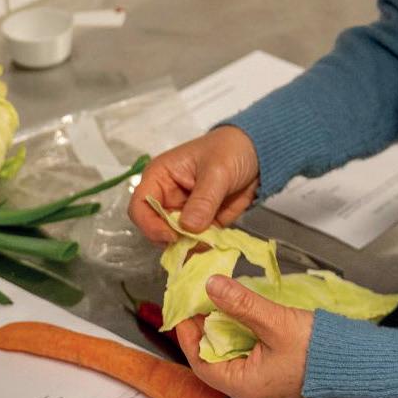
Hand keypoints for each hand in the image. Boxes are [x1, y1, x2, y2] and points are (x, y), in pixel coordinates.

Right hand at [128, 126, 259, 244]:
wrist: (257, 153)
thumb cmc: (230, 151)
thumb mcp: (217, 171)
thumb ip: (203, 199)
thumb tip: (188, 227)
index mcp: (160, 177)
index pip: (140, 206)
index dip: (150, 224)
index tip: (172, 236)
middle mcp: (167, 197)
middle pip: (155, 228)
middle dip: (172, 239)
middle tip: (195, 243)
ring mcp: (183, 212)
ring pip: (175, 239)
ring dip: (189, 247)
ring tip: (208, 244)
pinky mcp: (201, 223)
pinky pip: (196, 242)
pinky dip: (203, 247)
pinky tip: (215, 245)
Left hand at [174, 275, 312, 397]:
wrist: (356, 361)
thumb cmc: (319, 349)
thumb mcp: (274, 321)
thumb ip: (241, 304)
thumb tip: (212, 287)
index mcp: (246, 387)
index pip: (202, 363)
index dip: (190, 337)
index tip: (184, 314)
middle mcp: (253, 394)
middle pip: (216, 363)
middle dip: (207, 333)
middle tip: (202, 307)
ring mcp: (266, 389)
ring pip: (234, 361)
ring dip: (225, 335)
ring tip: (221, 309)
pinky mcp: (279, 380)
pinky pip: (250, 361)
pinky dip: (242, 340)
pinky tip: (245, 321)